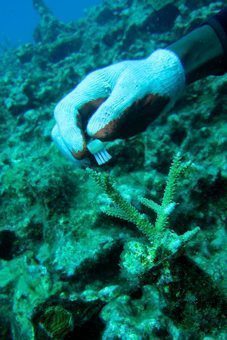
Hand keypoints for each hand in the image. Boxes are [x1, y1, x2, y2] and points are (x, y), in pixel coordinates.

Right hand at [52, 49, 184, 163]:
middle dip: (69, 147)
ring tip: (96, 163)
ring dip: (78, 155)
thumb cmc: (151, 80)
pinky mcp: (104, 130)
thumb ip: (115, 110)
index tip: (81, 151)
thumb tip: (94, 134)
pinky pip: (89, 146)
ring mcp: (94, 119)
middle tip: (88, 162)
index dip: (68, 132)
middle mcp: (87, 105)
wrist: (165, 82)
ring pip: (72, 140)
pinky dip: (91, 156)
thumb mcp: (135, 89)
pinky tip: (101, 161)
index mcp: (90, 89)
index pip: (66, 111)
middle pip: (62, 128)